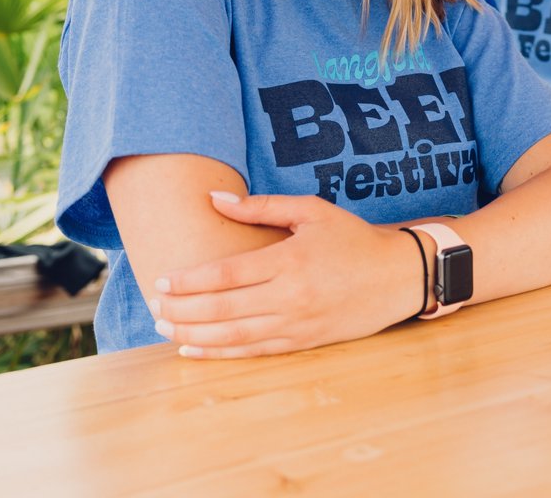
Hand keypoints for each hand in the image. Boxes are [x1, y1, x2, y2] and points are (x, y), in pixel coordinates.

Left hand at [147, 192, 422, 357]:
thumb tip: (216, 198)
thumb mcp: (311, 211)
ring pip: (234, 334)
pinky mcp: (303, 341)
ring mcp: (297, 322)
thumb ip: (262, 206)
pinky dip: (221, 353)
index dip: (191, 280)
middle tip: (153, 307)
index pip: (227, 273)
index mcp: (290, 259)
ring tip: (164, 329)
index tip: (163, 280)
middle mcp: (290, 295)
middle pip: (223, 308)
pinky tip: (195, 349)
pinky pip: (254, 351)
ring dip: (194, 334)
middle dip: (183, 310)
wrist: (397, 275)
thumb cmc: (353, 238)